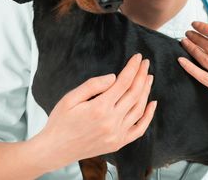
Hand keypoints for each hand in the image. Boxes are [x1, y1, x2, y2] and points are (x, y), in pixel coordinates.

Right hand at [31, 53, 156, 171]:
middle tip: (145, 63)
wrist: (55, 150)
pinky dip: (148, 116)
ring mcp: (117, 134)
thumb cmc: (60, 122)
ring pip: (139, 109)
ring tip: (148, 78)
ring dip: (146, 91)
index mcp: (99, 108)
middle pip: (134, 93)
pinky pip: (139, 129)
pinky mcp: (118, 143)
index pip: (123, 82)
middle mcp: (111, 122)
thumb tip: (114, 77)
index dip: (133, 68)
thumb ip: (93, 85)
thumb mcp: (70, 98)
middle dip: (142, 75)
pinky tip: (151, 103)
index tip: (138, 57)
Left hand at [178, 21, 207, 117]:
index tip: (195, 24)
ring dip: (191, 48)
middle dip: (195, 36)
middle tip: (188, 32)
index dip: (203, 28)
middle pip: (207, 45)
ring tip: (185, 41)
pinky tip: (182, 59)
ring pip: (202, 58)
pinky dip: (190, 67)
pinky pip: (201, 77)